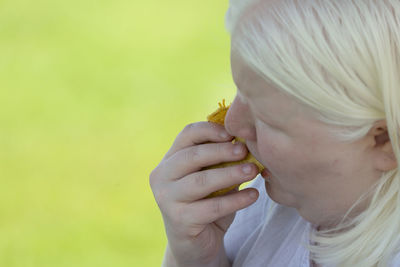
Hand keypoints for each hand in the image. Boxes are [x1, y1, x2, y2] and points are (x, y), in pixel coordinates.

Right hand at [150, 121, 258, 266]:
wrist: (196, 243)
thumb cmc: (206, 203)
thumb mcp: (212, 177)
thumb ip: (221, 160)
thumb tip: (246, 141)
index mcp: (169, 159)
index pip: (187, 135)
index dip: (210, 130)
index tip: (233, 133)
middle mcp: (162, 176)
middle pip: (192, 156)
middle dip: (222, 151)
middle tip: (245, 150)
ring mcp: (167, 199)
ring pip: (201, 181)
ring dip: (230, 174)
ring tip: (253, 170)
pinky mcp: (179, 220)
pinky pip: (212, 207)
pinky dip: (235, 200)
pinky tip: (253, 195)